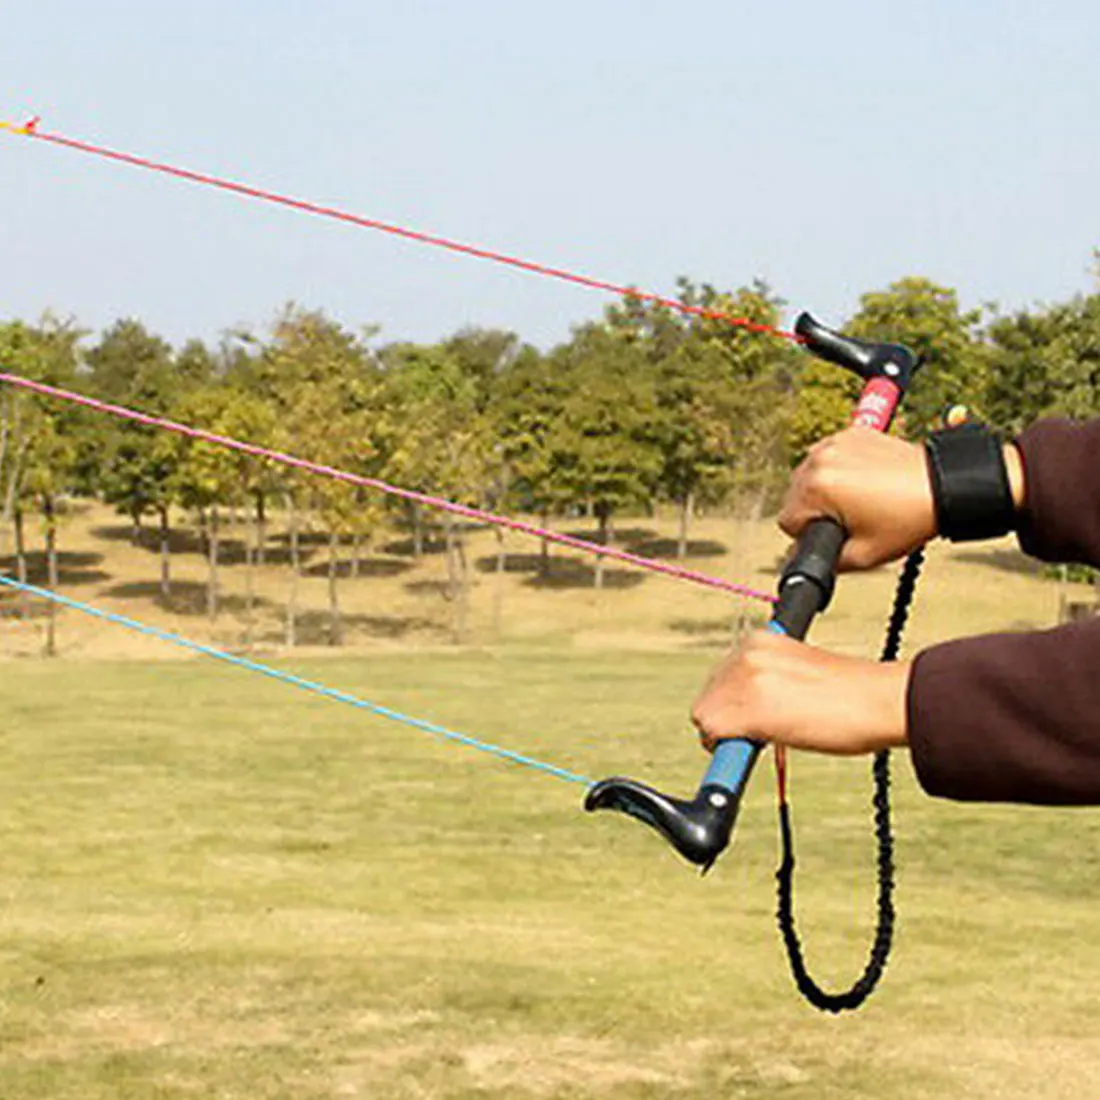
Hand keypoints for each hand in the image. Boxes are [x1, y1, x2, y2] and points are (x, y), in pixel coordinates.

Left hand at [690, 630, 909, 755]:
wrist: (881, 700)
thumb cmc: (852, 694)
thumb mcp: (798, 672)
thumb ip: (767, 681)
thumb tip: (744, 709)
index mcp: (760, 639)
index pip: (720, 678)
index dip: (732, 703)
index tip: (750, 717)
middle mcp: (747, 653)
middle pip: (708, 696)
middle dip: (727, 718)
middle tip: (763, 733)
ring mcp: (746, 678)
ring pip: (705, 716)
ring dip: (728, 734)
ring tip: (768, 737)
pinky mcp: (750, 707)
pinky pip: (711, 734)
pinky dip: (727, 749)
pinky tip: (759, 746)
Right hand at [779, 427, 936, 570]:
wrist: (944, 486)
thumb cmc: (908, 518)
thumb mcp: (863, 555)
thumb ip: (825, 563)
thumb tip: (800, 560)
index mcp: (817, 487)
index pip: (788, 521)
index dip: (810, 535)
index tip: (836, 532)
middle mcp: (819, 459)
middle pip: (794, 496)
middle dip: (816, 510)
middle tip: (852, 518)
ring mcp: (834, 442)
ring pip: (808, 475)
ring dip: (824, 489)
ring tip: (859, 499)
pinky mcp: (850, 434)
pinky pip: (827, 457)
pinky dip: (837, 469)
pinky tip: (863, 481)